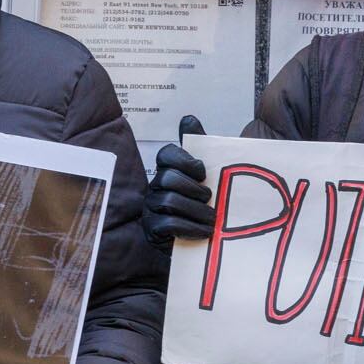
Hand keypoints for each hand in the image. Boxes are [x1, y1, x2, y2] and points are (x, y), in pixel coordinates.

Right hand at [145, 115, 216, 243]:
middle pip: (167, 178)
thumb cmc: (206, 207)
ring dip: (196, 211)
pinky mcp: (152, 231)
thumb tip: (188, 118)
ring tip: (212, 219)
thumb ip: (200, 148)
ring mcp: (151, 210)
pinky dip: (190, 227)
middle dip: (192, 188)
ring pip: (168, 200)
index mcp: (168, 171)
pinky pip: (167, 224)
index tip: (204, 172)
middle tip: (209, 198)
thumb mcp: (210, 175)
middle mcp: (155, 188)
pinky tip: (204, 232)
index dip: (185, 160)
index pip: (166, 155)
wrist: (206, 244)